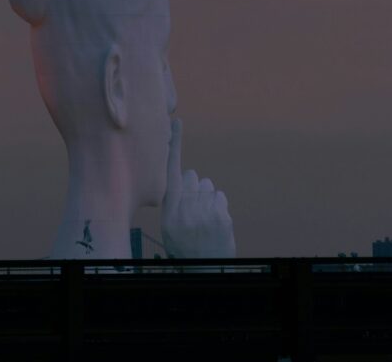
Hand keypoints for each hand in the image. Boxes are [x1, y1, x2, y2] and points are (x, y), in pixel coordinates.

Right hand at [161, 118, 235, 257]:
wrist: (204, 269)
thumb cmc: (184, 246)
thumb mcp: (169, 225)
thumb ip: (175, 200)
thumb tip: (186, 176)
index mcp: (169, 209)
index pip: (171, 171)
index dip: (174, 145)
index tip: (177, 123)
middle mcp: (186, 207)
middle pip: (192, 176)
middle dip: (192, 186)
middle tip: (191, 208)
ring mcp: (205, 211)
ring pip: (207, 185)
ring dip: (205, 196)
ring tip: (202, 217)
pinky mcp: (222, 215)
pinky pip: (219, 197)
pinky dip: (217, 206)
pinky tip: (213, 221)